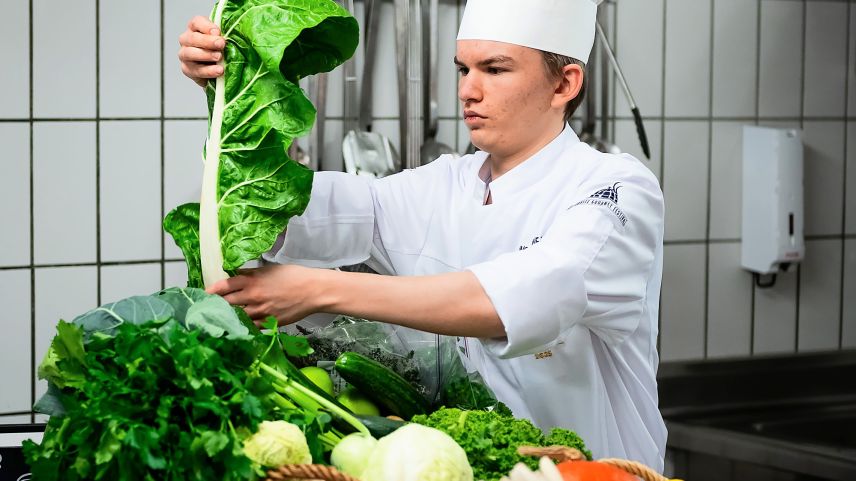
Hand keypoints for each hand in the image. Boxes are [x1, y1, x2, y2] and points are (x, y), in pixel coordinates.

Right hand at [178, 16, 225, 87]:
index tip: (218, 32)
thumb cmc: (219, 49)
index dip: (207, 26)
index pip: (197, 22)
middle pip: (193, 38)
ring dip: (206, 55)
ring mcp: (184, 54)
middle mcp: (186, 39)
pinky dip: (208, 71)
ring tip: (219, 57)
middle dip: (208, 41)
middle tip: (221, 44)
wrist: (216, 69)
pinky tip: (218, 70)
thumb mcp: (222, 39)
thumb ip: (224, 35)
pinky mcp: (187, 69)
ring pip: (190, 53)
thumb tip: (232, 34)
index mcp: (194, 28)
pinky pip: (196, 70)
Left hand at [206, 264, 326, 324]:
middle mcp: (253, 297)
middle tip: (206, 308)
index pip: (223, 286)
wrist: (313, 291)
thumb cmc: (294, 277)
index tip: (203, 294)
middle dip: (214, 305)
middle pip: (225, 303)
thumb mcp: (269, 270)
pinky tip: (237, 327)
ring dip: (226, 317)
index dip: (210, 291)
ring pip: (236, 317)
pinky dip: (242, 326)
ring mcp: (260, 312)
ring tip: (218, 318)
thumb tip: (235, 278)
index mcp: (252, 281)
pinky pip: (250, 327)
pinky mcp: (269, 323)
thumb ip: (250, 275)